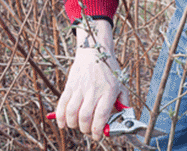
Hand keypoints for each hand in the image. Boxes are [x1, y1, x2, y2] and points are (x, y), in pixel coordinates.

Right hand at [54, 20, 128, 140]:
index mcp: (109, 91)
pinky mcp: (70, 85)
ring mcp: (80, 87)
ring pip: (72, 112)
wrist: (94, 50)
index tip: (98, 136)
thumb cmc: (109, 69)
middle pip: (85, 117)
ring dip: (73, 124)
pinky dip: (60, 116)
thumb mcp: (121, 84)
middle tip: (88, 130)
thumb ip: (124, 102)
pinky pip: (62, 103)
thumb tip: (125, 118)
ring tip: (77, 126)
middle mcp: (94, 90)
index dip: (98, 130)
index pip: (101, 115)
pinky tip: (63, 124)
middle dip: (85, 129)